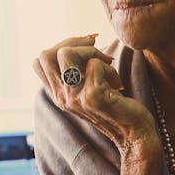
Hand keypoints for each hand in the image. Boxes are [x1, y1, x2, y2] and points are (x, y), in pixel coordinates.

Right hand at [33, 34, 158, 154]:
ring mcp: (75, 98)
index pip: (39, 61)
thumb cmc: (116, 107)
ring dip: (91, 52)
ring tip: (107, 64)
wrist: (134, 134)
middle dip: (74, 43)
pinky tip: (117, 84)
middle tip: (95, 52)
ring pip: (66, 54)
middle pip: (47, 54)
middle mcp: (62, 97)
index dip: (61, 46)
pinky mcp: (93, 97)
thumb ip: (80, 71)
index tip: (84, 50)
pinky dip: (111, 69)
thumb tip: (87, 39)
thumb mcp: (90, 88)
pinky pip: (96, 64)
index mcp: (58, 94)